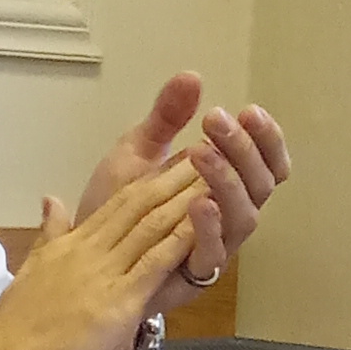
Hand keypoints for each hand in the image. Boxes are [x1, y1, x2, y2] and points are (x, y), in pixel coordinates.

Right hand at [0, 158, 210, 349]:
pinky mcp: (117, 303)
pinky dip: (182, 238)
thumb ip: (48, 237)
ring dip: (186, 197)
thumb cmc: (14, 335)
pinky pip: (155, 263)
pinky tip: (204, 220)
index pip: (116, 204)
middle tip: (209, 150)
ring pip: (151, 226)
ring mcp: (103, 275)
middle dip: (175, 177)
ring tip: (216, 172)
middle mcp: (88, 252)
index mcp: (69, 247)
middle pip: (139, 205)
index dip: (150, 180)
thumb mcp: (30, 274)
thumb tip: (51, 201)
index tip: (176, 160)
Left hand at [77, 72, 290, 312]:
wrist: (83, 255)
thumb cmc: (118, 207)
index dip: (267, 139)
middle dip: (244, 150)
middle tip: (217, 121)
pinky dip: (209, 227)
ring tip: (203, 152)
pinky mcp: (191, 274)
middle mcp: (228, 216)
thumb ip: (166, 118)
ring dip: (227, 181)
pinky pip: (213, 254)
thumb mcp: (139, 152)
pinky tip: (197, 201)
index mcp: (224, 186)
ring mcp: (214, 246)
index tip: (250, 110)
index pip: (266, 163)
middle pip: (261, 185)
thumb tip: (191, 75)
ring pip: (244, 217)